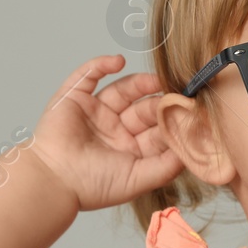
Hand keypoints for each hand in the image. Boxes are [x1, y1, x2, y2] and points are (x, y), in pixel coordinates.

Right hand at [27, 54, 184, 211]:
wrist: (54, 181)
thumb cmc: (93, 186)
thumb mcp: (139, 179)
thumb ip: (167, 165)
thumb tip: (194, 150)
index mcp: (131, 149)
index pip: (157, 130)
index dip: (172, 121)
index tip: (191, 111)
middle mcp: (115, 129)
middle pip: (144, 108)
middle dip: (160, 101)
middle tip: (177, 93)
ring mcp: (95, 112)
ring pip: (123, 89)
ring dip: (140, 82)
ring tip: (157, 79)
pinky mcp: (74, 97)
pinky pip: (89, 74)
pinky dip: (102, 64)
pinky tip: (118, 61)